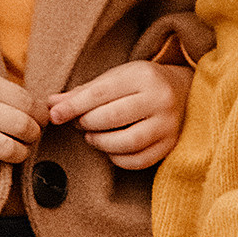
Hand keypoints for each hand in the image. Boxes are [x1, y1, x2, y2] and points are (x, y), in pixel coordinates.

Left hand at [45, 57, 191, 169]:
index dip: (75, 105)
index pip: (102, 92)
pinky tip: (110, 150)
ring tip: (92, 137)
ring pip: (127, 142)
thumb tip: (51, 104)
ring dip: (101, 143)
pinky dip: (118, 159)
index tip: (55, 115)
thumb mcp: (116, 78)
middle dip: (88, 123)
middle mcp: (160, 99)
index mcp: (144, 76)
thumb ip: (84, 92)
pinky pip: (138, 160)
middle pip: (113, 117)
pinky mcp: (171, 145)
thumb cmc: (141, 84)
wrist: (185, 92)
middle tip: (78, 124)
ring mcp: (168, 125)